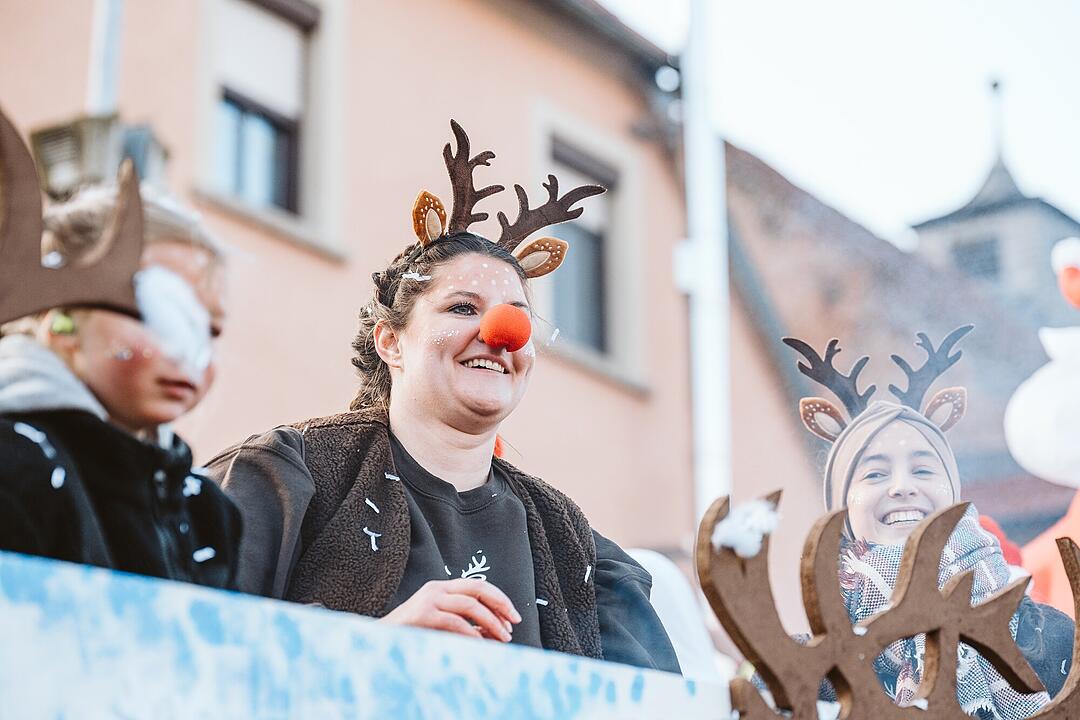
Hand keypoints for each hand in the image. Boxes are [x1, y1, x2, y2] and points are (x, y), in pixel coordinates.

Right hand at [379, 579, 521, 640]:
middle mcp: (436, 588)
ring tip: (502, 638)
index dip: (499, 599)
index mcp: (442, 587)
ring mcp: (429, 599)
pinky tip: (480, 643)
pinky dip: (471, 632)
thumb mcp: (441, 624)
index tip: (513, 617)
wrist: (379, 639)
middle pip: (478, 588)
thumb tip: (494, 631)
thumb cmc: (413, 634)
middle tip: (514, 624)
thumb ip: (464, 622)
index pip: (478, 585)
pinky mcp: (422, 615)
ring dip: (491, 622)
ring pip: (470, 605)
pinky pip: (454, 621)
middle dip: (501, 605)